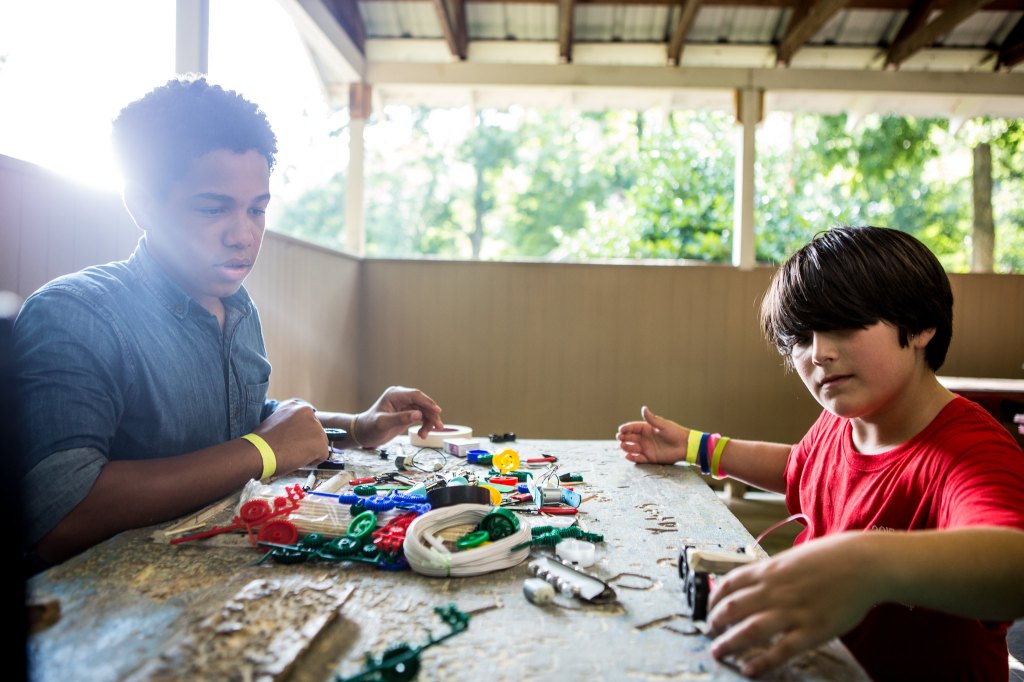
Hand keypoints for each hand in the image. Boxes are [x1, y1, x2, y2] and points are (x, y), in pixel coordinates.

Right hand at [253, 399, 327, 471]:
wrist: (258, 452)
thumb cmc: (261, 442)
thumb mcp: (275, 421)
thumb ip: (289, 423)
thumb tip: (295, 433)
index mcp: (296, 406)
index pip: (307, 421)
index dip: (300, 433)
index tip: (291, 440)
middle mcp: (308, 412)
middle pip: (315, 431)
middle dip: (306, 442)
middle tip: (291, 449)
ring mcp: (316, 427)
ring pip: (319, 443)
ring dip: (309, 451)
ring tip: (291, 454)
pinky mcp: (320, 443)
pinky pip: (322, 456)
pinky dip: (312, 461)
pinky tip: (297, 460)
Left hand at [352, 386, 442, 447]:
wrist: (364, 434)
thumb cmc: (370, 427)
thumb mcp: (383, 423)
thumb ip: (400, 418)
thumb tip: (418, 415)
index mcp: (395, 395)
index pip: (415, 395)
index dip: (428, 402)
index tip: (437, 411)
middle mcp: (402, 398)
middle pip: (423, 403)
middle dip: (431, 415)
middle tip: (438, 427)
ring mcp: (405, 406)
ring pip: (424, 411)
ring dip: (428, 422)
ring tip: (425, 435)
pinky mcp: (408, 414)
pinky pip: (422, 417)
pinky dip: (425, 425)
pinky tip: (423, 434)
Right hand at [616, 406, 687, 464]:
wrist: (685, 446)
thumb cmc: (675, 433)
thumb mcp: (662, 424)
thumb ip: (652, 419)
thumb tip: (643, 408)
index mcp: (647, 429)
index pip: (633, 428)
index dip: (626, 428)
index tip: (620, 429)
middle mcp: (645, 438)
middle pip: (630, 438)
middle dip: (623, 437)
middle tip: (619, 438)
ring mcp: (647, 448)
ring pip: (632, 448)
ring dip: (626, 447)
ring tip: (622, 446)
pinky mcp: (650, 458)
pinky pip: (638, 458)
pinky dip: (632, 458)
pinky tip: (628, 456)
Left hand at [706, 533, 879, 676]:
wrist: (865, 563)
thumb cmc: (831, 558)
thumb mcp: (792, 558)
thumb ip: (771, 572)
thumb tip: (752, 583)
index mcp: (769, 570)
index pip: (729, 583)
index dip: (713, 598)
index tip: (709, 608)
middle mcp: (775, 590)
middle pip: (732, 608)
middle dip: (715, 621)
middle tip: (710, 632)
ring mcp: (793, 611)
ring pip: (749, 630)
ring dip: (729, 643)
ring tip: (718, 652)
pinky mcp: (813, 631)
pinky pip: (781, 651)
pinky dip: (761, 661)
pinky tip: (748, 669)